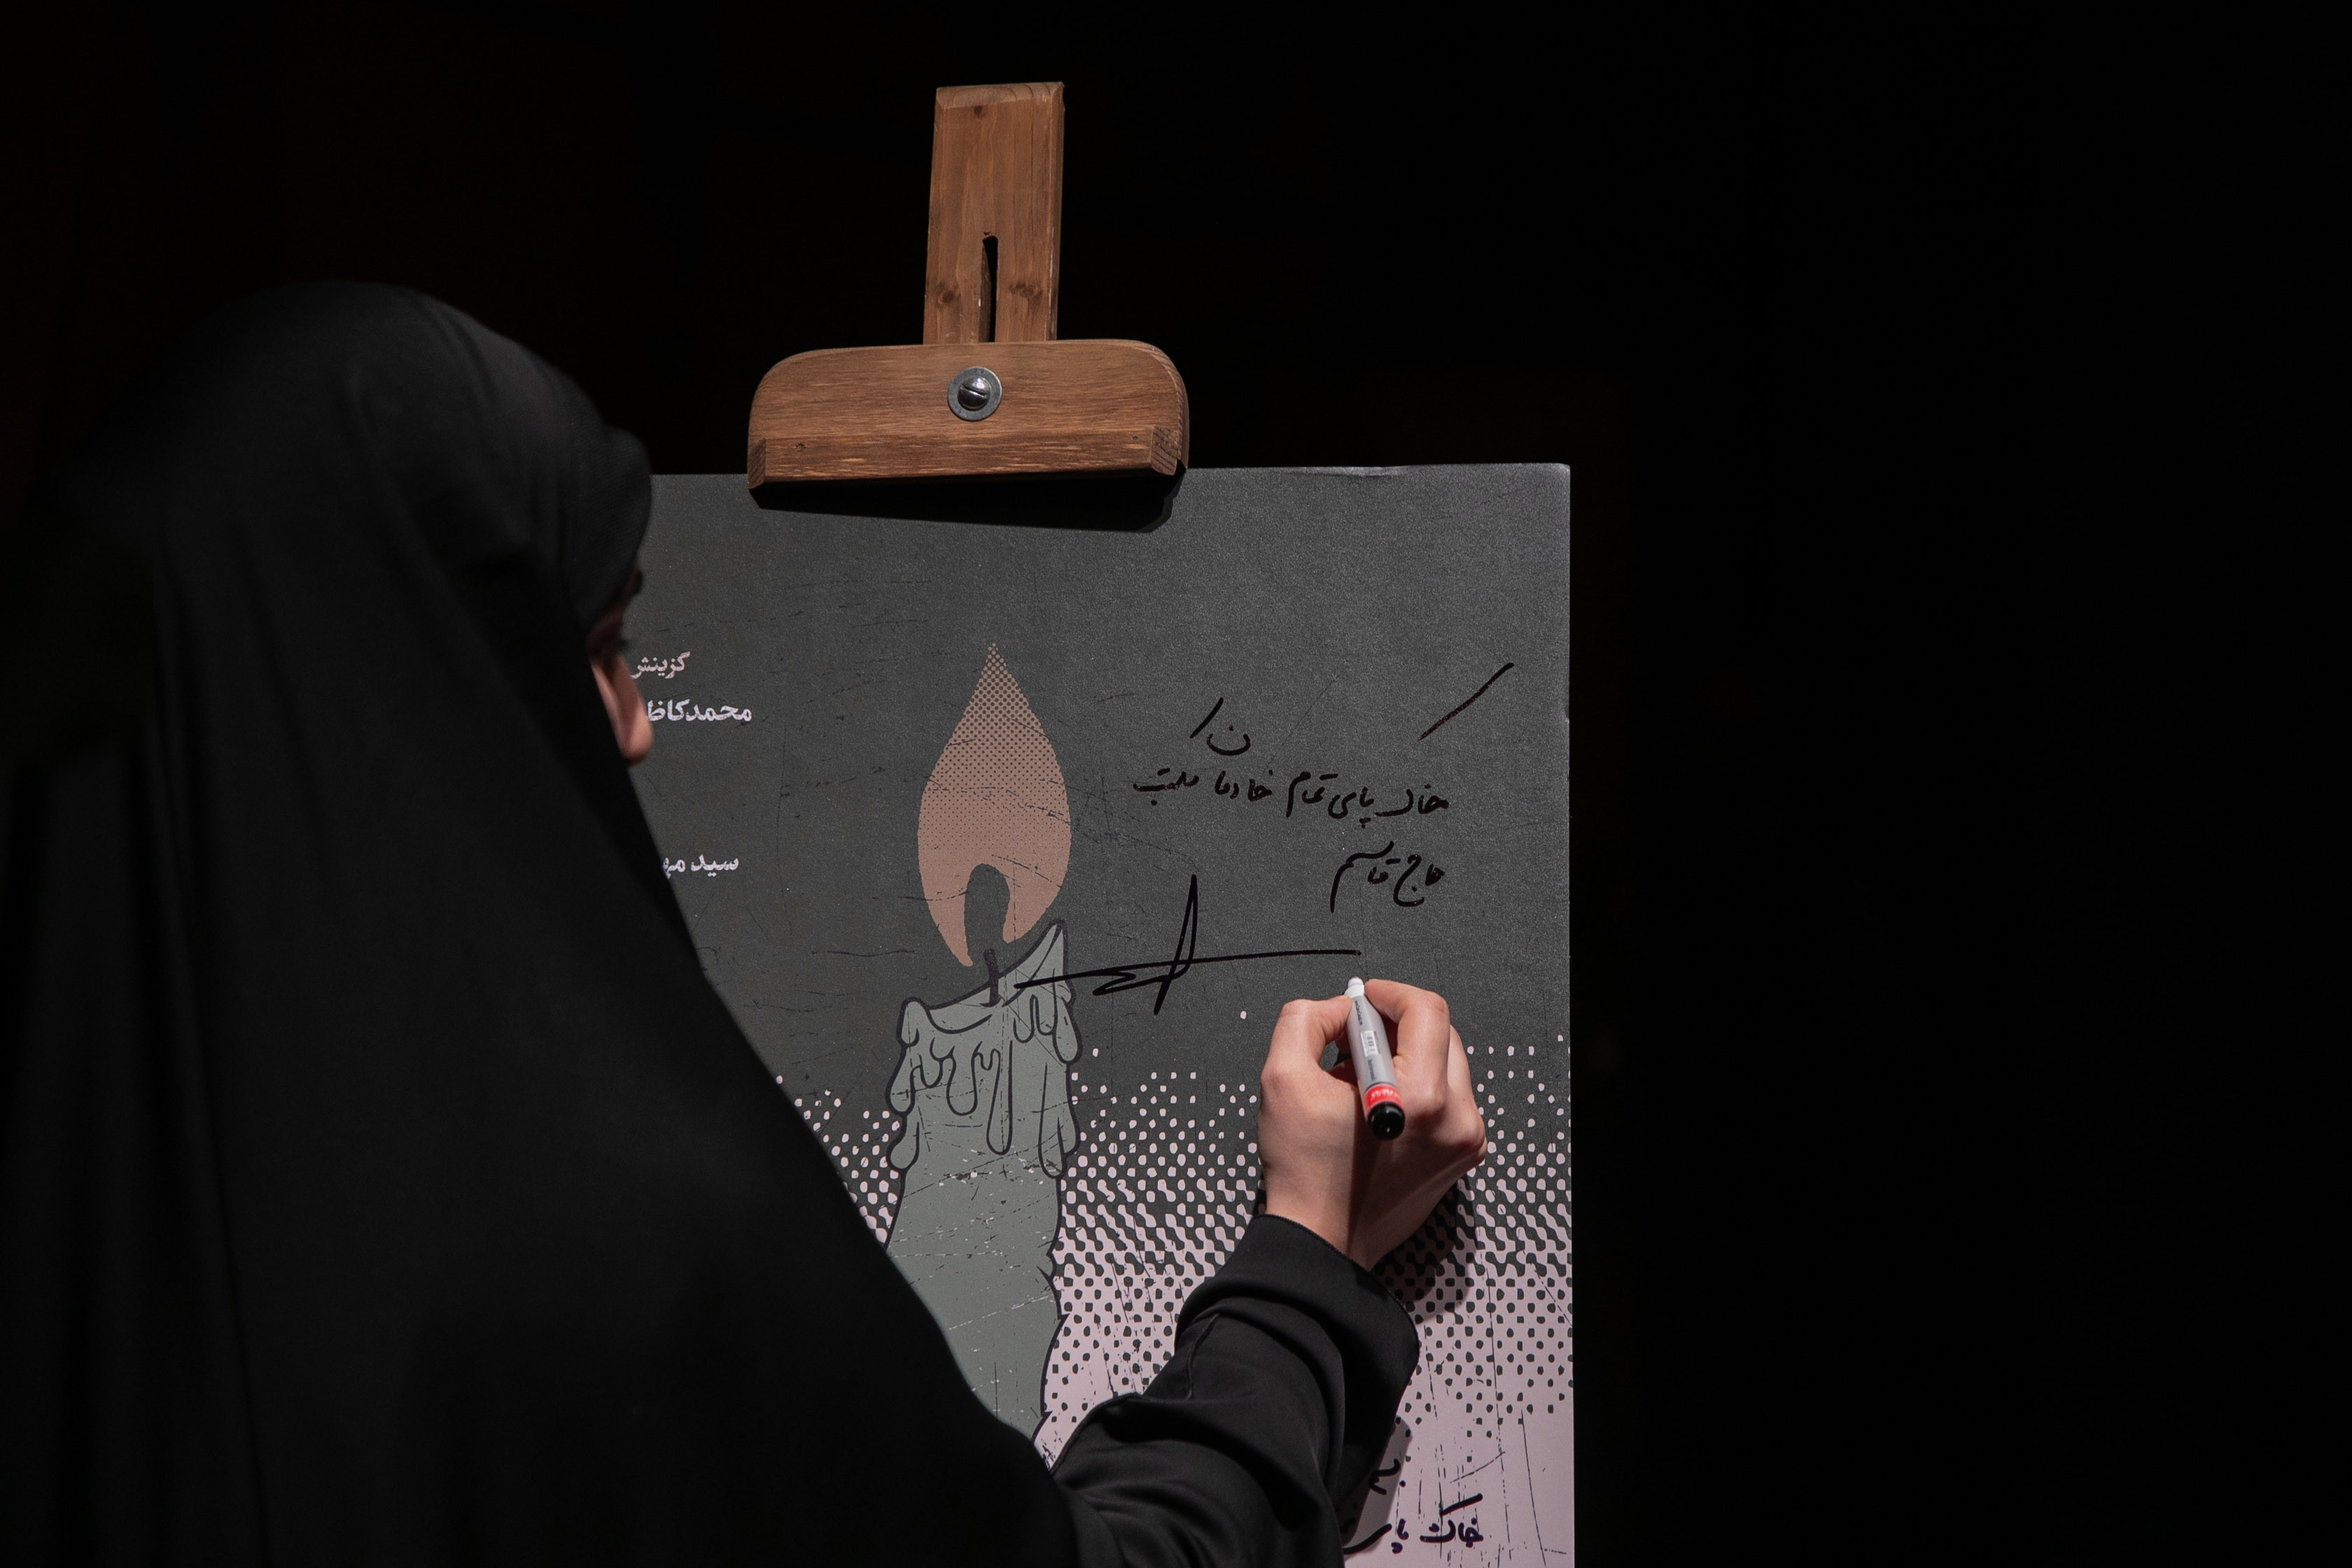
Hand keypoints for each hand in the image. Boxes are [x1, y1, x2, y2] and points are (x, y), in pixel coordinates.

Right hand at [1256, 980, 1486, 1270]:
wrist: (1321, 1243)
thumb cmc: (1303, 1170)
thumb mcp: (1282, 1078)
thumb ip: (1306, 1020)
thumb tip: (1339, 1008)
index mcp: (1423, 1097)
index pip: (1426, 1011)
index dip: (1389, 994)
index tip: (1362, 1000)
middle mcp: (1457, 1118)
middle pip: (1441, 1034)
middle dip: (1395, 1026)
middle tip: (1350, 1039)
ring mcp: (1465, 1141)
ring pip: (1445, 1065)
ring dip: (1404, 1058)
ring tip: (1356, 1082)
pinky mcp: (1461, 1157)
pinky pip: (1447, 1099)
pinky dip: (1414, 1089)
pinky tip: (1374, 1108)